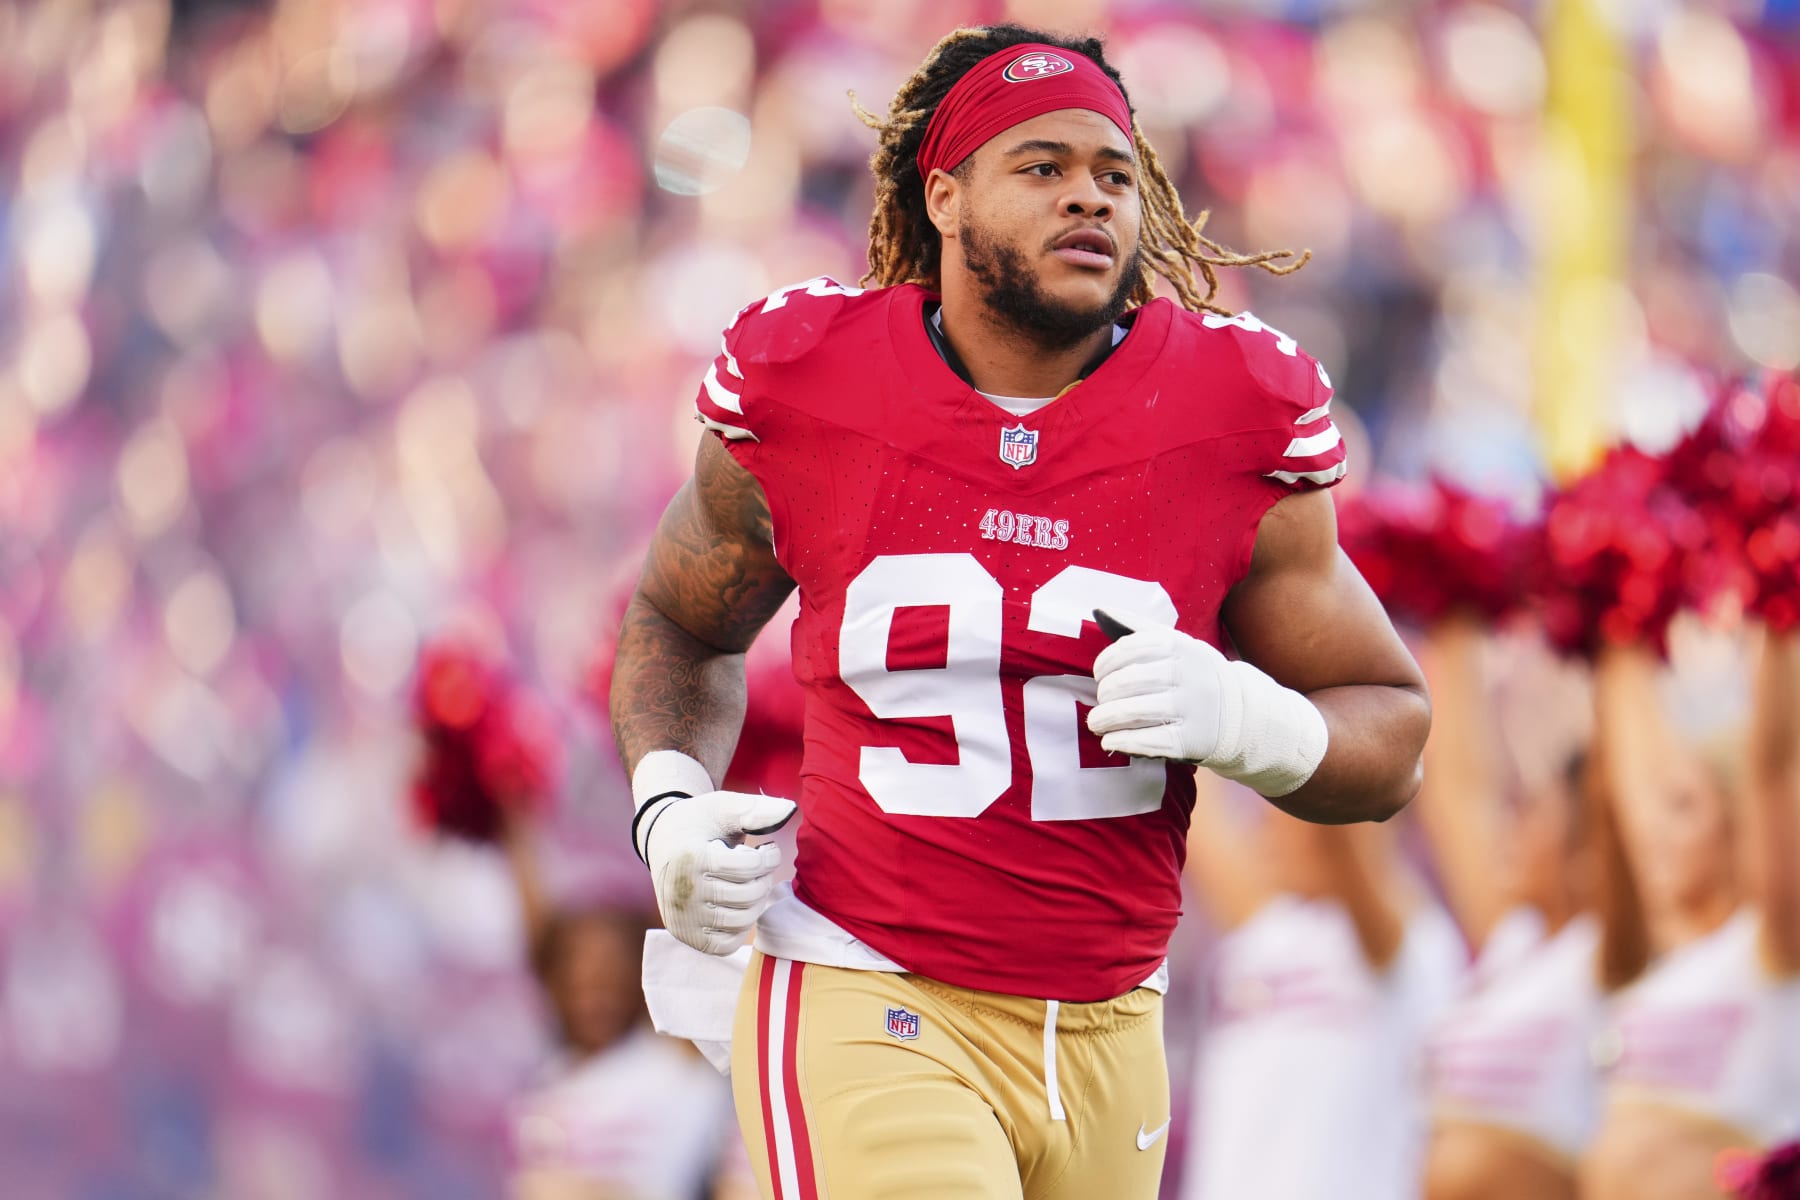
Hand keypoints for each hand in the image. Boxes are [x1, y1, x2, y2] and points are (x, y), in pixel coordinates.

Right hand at [639, 791, 796, 955]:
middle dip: (764, 879)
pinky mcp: (686, 936)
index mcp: (690, 858)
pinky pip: (727, 945)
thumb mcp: (723, 807)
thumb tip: (790, 809)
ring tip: (749, 883)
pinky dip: (739, 927)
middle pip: (747, 896)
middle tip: (759, 867)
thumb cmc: (700, 823)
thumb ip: (755, 809)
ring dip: (755, 902)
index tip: (768, 847)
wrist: (664, 841)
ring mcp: (682, 918)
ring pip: (741, 922)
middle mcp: (682, 892)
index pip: (748, 867)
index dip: (769, 856)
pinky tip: (736, 904)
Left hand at [1086, 615, 1225, 762]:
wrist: (1242, 712)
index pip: (1127, 649)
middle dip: (1104, 694)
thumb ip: (1137, 626)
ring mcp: (1191, 707)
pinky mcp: (1192, 739)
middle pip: (1125, 682)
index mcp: (1179, 646)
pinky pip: (1148, 740)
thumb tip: (1099, 610)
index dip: (1104, 663)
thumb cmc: (1195, 674)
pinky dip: (1122, 741)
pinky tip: (1110, 741)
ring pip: (1132, 711)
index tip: (1098, 675)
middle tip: (1100, 702)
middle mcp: (1186, 674)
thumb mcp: (1176, 643)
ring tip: (1095, 723)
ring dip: (1105, 719)